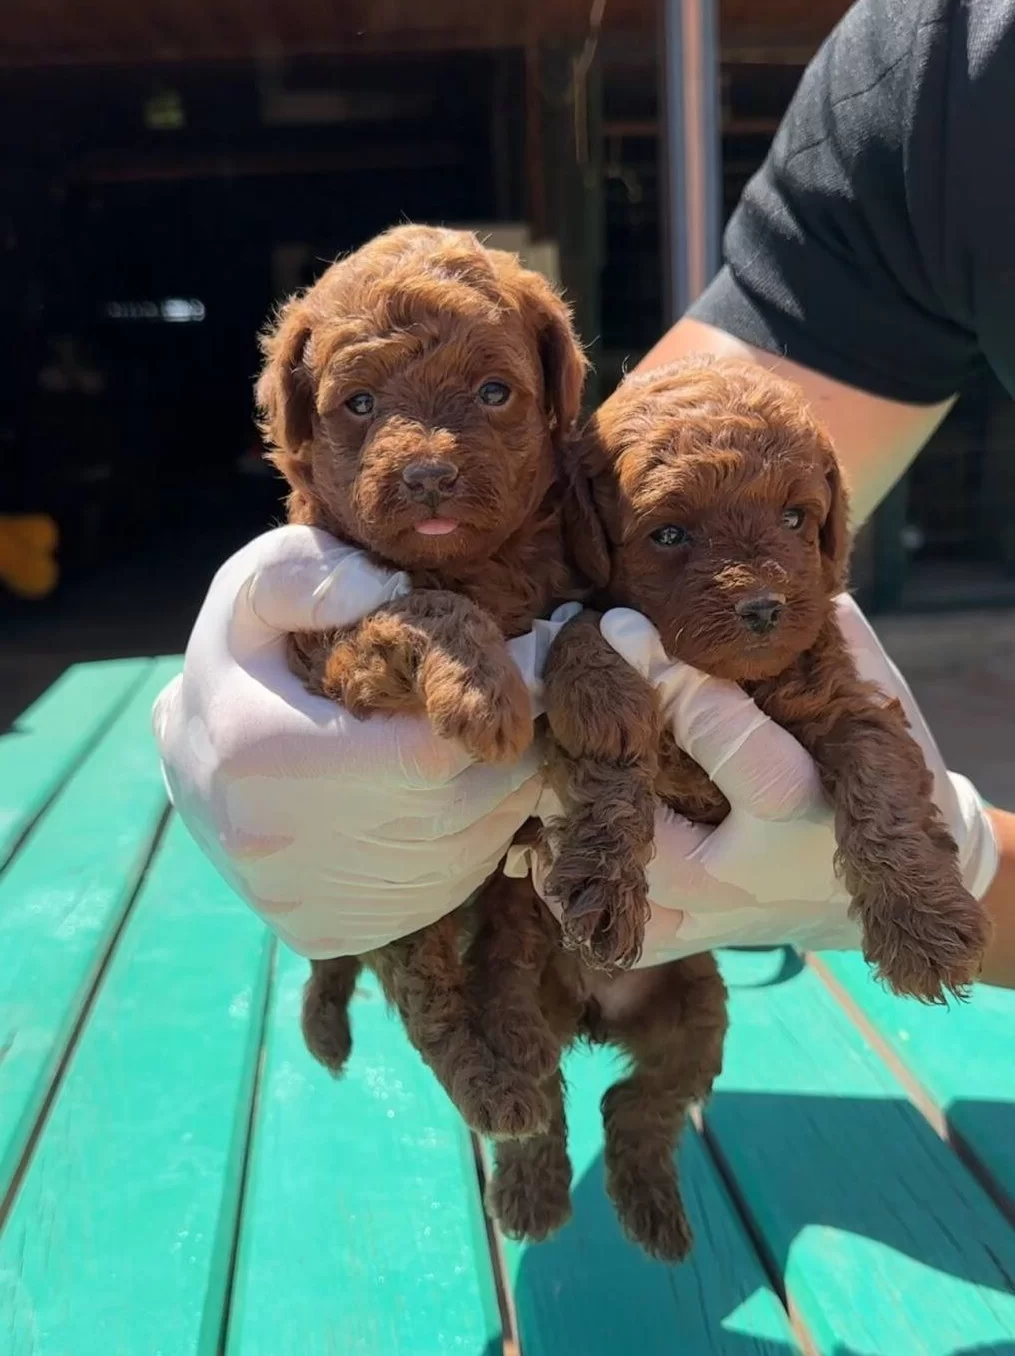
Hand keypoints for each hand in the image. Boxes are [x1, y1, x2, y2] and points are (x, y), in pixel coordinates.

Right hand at [152, 525, 575, 957]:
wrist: (192, 768)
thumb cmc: (242, 663)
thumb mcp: (254, 593)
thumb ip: (311, 575)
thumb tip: (387, 589)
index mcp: (261, 753)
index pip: (425, 757)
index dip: (491, 711)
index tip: (519, 668)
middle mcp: (279, 845)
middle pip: (455, 811)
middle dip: (509, 755)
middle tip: (522, 708)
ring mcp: (305, 900)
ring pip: (461, 858)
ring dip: (503, 801)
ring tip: (497, 748)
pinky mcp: (328, 932)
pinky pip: (441, 894)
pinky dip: (474, 847)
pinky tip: (462, 800)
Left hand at [519, 596, 997, 965]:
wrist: (899, 878)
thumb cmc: (885, 776)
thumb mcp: (876, 707)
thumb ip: (837, 651)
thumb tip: (791, 591)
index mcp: (805, 807)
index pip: (730, 742)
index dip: (668, 680)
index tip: (617, 626)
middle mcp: (756, 872)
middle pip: (658, 834)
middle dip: (603, 762)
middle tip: (568, 700)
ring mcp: (722, 914)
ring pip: (629, 884)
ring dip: (582, 825)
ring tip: (555, 760)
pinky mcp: (701, 937)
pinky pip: (626, 930)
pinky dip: (587, 891)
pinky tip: (559, 835)